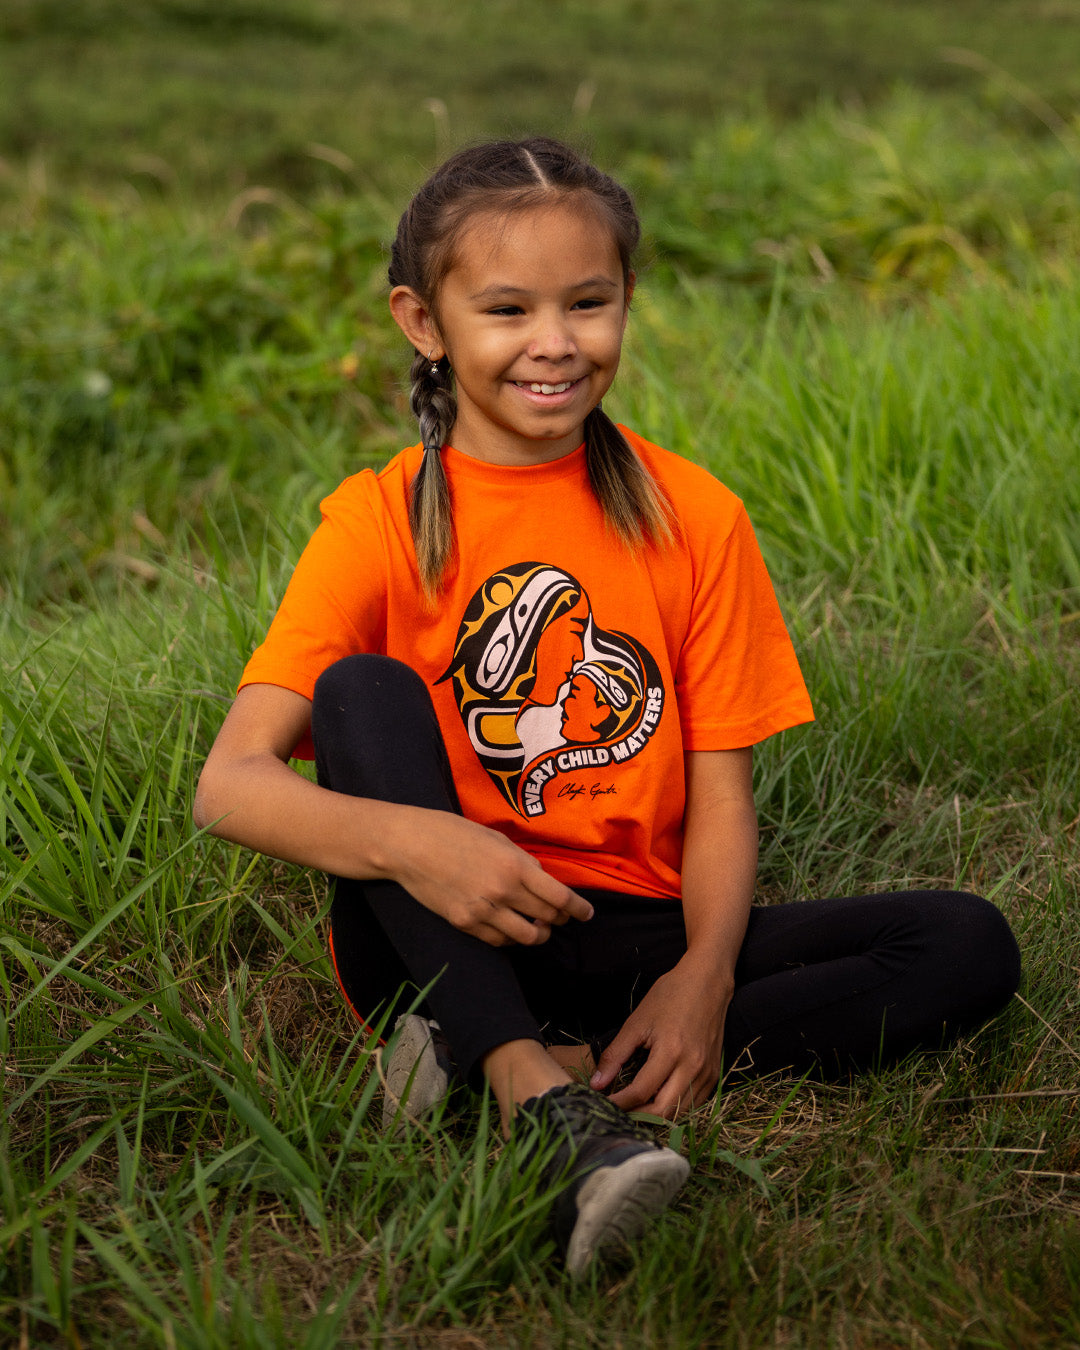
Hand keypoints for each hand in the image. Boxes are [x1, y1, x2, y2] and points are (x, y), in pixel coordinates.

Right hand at [386, 808, 593, 947]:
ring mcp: (484, 911)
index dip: (579, 909)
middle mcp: (504, 892)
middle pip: (548, 918)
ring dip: (538, 933)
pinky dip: (511, 938)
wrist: (410, 846)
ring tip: (537, 926)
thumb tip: (540, 878)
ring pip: (527, 937)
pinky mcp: (465, 924)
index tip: (587, 914)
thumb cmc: (452, 832)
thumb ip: (522, 860)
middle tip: (561, 916)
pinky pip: (499, 941)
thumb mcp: (496, 839)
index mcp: (516, 866)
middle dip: (560, 919)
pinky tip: (511, 928)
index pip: (560, 897)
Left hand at [589, 958, 731, 1118]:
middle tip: (617, 1112)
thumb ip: (616, 1055)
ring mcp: (707, 1073)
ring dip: (656, 1116)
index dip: (619, 1103)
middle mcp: (692, 1067)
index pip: (640, 1092)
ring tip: (635, 1109)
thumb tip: (597, 1083)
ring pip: (680, 1113)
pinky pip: (694, 1104)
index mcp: (671, 1051)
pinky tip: (658, 1100)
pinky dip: (674, 1109)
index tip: (602, 1104)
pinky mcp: (714, 1074)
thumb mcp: (637, 1021)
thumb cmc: (670, 995)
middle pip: (662, 1111)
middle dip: (637, 1116)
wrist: (708, 982)